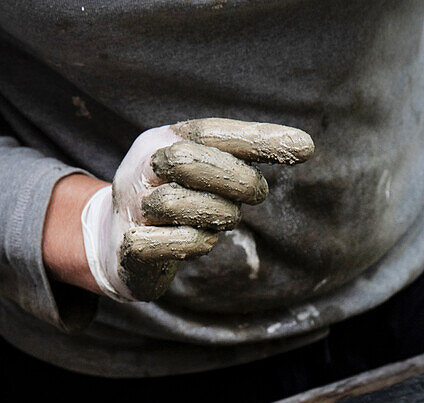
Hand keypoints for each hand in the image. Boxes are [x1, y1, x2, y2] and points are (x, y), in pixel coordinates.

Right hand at [79, 118, 312, 300]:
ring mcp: (134, 206)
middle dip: (235, 180)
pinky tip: (196, 240)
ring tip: (219, 220)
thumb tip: (305, 144)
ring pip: (182, 205)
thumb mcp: (205, 174)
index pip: (212, 131)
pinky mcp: (132, 246)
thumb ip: (244, 158)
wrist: (114, 244)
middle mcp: (144, 168)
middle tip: (256, 194)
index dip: (257, 138)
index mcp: (163, 140)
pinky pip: (176, 242)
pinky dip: (195, 243)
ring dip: (217, 216)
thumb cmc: (174, 203)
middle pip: (189, 160)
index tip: (306, 146)